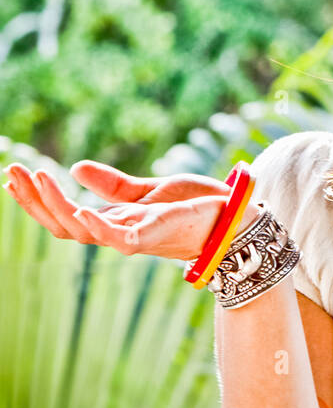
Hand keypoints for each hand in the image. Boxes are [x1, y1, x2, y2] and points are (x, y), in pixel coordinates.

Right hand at [2, 160, 262, 262]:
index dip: (36, 200)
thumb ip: (114, 185)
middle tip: (12, 173)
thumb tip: (76, 168)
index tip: (12, 177)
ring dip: (58, 207)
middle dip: (35, 201)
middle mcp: (119, 233)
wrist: (235, 217)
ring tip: (39, 179)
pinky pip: (121, 239)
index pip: (63, 216)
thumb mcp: (148, 191)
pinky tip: (83, 209)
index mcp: (115, 222)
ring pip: (83, 232)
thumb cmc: (195, 208)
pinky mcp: (157, 234)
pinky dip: (100, 226)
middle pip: (63, 226)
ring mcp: (136, 236)